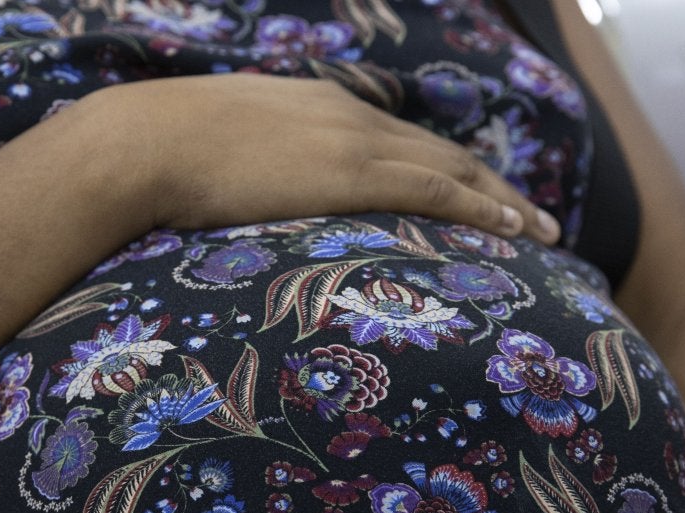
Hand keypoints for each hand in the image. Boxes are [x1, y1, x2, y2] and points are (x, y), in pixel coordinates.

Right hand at [85, 73, 559, 242]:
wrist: (142, 145)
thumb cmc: (159, 157)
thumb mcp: (212, 155)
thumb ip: (245, 170)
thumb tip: (236, 199)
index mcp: (316, 109)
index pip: (398, 140)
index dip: (441, 167)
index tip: (470, 192)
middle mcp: (349, 116)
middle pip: (441, 151)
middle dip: (491, 184)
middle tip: (530, 216)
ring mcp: (355, 141)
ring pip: (455, 169)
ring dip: (504, 200)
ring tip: (542, 231)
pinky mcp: (354, 172)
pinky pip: (439, 190)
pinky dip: (484, 208)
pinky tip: (516, 230)